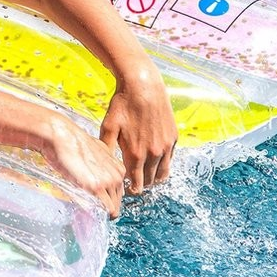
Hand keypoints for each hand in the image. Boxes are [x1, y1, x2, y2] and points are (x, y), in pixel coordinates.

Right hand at [41, 115, 127, 218]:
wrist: (61, 136)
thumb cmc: (71, 142)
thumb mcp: (94, 152)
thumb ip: (100, 165)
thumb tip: (94, 174)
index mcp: (117, 168)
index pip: (118, 192)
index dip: (107, 198)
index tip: (96, 200)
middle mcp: (116, 176)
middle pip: (116, 202)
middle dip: (104, 207)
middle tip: (91, 207)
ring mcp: (108, 182)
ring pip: (112, 208)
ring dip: (101, 211)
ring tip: (88, 209)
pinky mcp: (95, 188)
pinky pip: (105, 210)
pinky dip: (99, 214)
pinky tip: (88, 211)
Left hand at [99, 65, 177, 194]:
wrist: (143, 87)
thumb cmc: (122, 106)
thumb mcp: (108, 127)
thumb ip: (106, 149)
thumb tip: (103, 167)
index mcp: (135, 154)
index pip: (136, 183)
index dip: (131, 188)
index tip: (127, 189)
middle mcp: (153, 153)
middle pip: (149, 181)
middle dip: (142, 184)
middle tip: (134, 182)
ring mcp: (165, 146)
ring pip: (163, 174)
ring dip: (154, 178)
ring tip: (145, 176)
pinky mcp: (173, 138)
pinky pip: (170, 160)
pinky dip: (163, 164)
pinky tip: (154, 161)